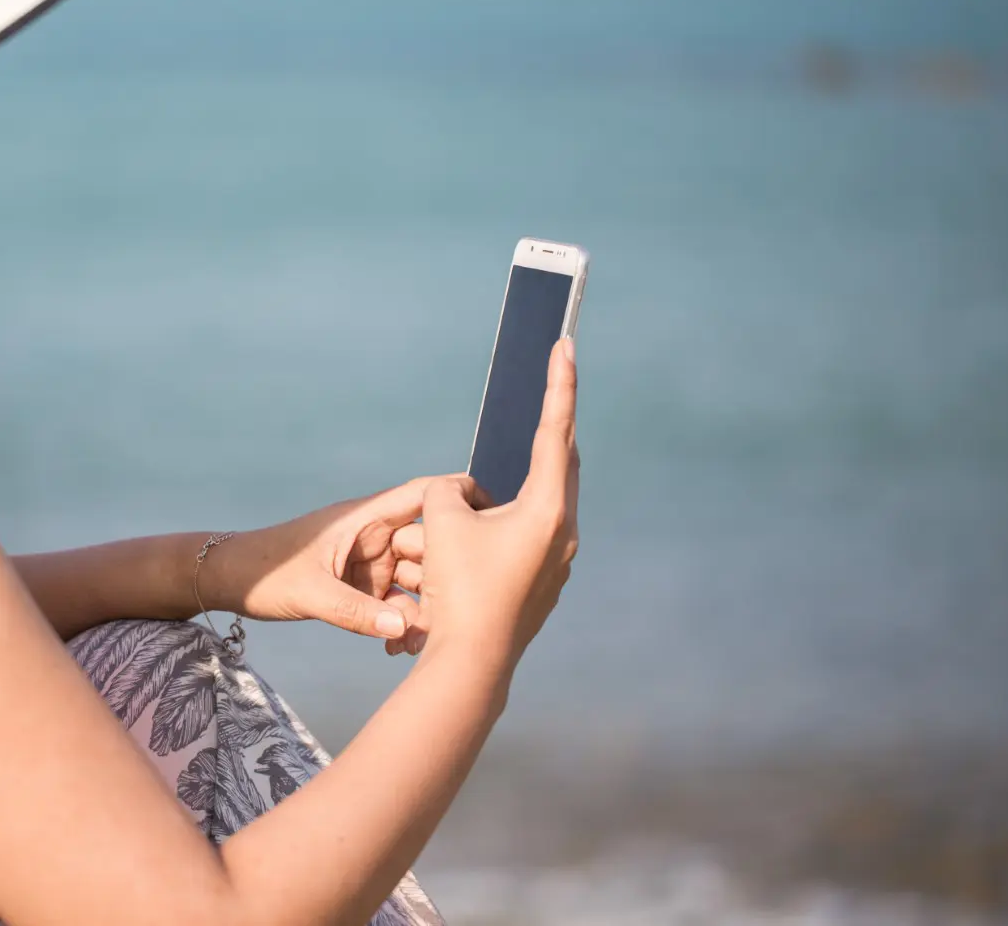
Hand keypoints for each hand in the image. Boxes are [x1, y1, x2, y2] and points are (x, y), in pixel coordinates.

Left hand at [206, 474, 487, 642]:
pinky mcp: (361, 584)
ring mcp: (369, 560)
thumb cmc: (266, 573)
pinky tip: (399, 649)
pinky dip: (401, 622)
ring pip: (415, 580)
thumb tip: (406, 630)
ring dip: (424, 608)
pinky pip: (394, 601)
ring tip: (425, 642)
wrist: (230, 581)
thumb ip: (357, 612)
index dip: (461, 499)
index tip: (493, 520)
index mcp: (365, 517)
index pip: (424, 495)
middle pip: (428, 546)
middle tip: (458, 612)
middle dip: (446, 577)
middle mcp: (374, 534)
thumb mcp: (311, 594)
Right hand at [390, 338, 579, 663]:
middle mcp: (564, 535)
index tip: (565, 344)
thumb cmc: (456, 588)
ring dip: (516, 487)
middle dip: (547, 431)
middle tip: (545, 392)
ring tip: (489, 483)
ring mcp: (558, 564)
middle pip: (560, 466)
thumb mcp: (441, 522)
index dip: (559, 384)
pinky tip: (479, 530)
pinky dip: (505, 522)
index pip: (557, 431)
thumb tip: (463, 494)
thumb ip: (449, 491)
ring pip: (541, 506)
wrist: (469, 663)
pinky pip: (526, 538)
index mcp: (549, 510)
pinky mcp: (542, 585)